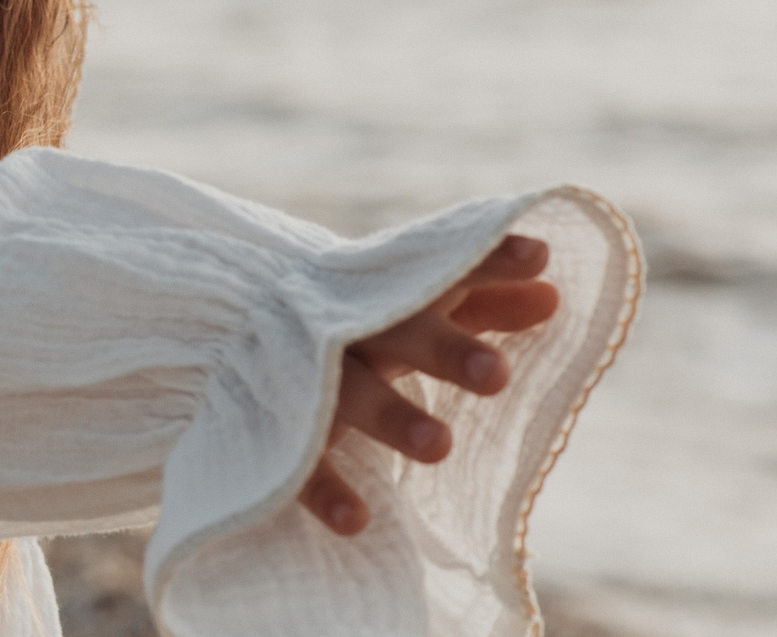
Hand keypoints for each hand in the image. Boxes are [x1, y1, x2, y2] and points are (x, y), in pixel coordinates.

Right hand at [297, 233, 561, 536]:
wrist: (223, 337)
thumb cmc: (347, 327)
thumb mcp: (404, 314)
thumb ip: (476, 306)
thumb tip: (553, 294)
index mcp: (385, 298)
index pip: (442, 274)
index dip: (488, 264)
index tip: (539, 256)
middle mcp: (348, 331)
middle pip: (396, 332)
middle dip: (444, 350)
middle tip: (495, 375)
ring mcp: (307, 378)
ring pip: (347, 393)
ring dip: (390, 416)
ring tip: (441, 447)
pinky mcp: (276, 430)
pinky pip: (296, 460)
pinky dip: (322, 487)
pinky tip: (355, 519)